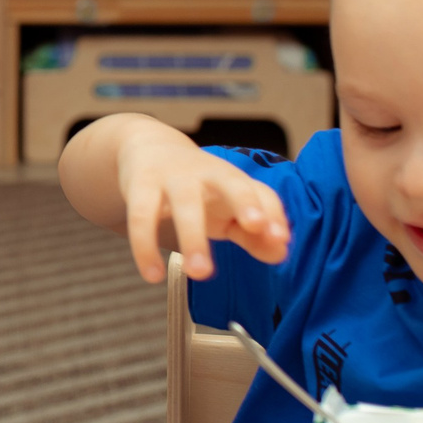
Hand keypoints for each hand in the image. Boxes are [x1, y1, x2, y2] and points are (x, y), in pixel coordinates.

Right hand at [117, 117, 289, 282]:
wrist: (148, 148)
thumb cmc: (198, 187)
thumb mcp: (228, 207)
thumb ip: (253, 234)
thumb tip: (280, 254)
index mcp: (233, 179)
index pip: (261, 192)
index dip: (273, 214)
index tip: (280, 239)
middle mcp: (208, 173)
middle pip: (231, 182)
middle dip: (244, 202)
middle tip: (255, 228)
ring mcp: (173, 177)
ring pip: (185, 205)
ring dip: (193, 238)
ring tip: (200, 273)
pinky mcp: (141, 186)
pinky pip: (142, 217)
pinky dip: (145, 247)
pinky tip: (153, 274)